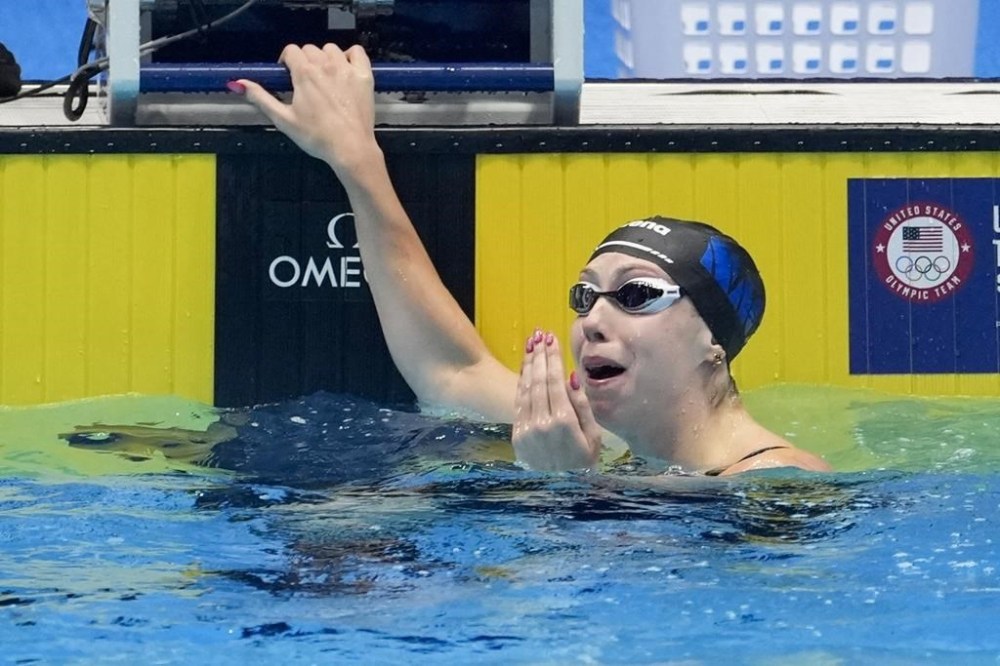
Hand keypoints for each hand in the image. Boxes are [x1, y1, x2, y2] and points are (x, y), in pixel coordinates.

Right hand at [234, 43, 377, 172]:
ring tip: (325, 78)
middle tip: (306, 82)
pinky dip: (350, 56)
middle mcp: (326, 65)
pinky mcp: (364, 76)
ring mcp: (347, 69)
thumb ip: (260, 98)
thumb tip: (238, 83)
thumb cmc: (316, 137)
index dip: (287, 61)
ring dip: (325, 58)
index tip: (288, 76)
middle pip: (310, 49)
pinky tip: (345, 69)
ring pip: (331, 49)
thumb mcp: (283, 119)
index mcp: (304, 73)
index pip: (291, 50)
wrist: (350, 148)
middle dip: (304, 61)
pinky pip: (357, 52)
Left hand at [512, 330, 601, 470]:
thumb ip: (581, 405)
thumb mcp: (594, 436)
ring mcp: (526, 429)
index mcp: (563, 421)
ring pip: (525, 389)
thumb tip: (571, 376)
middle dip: (539, 355)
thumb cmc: (585, 461)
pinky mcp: (517, 435)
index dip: (552, 358)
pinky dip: (521, 383)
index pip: (554, 380)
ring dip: (528, 365)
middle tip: (540, 335)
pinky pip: (519, 403)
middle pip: (538, 380)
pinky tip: (525, 369)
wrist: (561, 491)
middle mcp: (541, 423)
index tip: (551, 339)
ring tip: (531, 345)